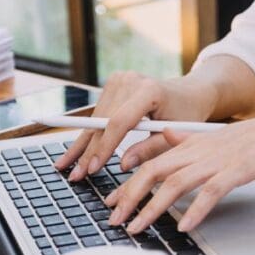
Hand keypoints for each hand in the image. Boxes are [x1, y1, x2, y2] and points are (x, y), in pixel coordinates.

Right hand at [54, 71, 217, 180]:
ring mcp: (119, 79)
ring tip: (66, 166)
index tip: (94, 168)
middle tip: (75, 175)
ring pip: (96, 119)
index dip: (104, 147)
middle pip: (103, 121)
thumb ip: (149, 150)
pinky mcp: (113, 83)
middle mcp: (130, 80)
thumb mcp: (173, 136)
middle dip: (88, 151)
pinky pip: (98, 114)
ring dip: (82, 144)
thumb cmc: (186, 115)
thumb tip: (124, 165)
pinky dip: (87, 134)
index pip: (119, 122)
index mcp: (149, 91)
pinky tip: (73, 151)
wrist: (189, 92)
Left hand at [105, 100, 254, 234]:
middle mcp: (198, 150)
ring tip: (136, 228)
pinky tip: (185, 227)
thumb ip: (189, 139)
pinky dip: (196, 210)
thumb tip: (167, 137)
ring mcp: (218, 160)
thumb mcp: (216, 137)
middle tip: (113, 219)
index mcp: (191, 143)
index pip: (149, 162)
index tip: (110, 202)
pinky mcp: (238, 170)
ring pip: (175, 184)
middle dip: (129, 197)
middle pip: (153, 171)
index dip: (126, 183)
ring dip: (152, 208)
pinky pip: (211, 192)